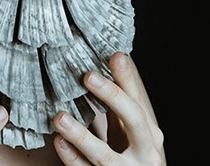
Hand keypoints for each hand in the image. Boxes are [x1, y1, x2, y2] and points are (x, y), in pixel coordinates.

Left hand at [50, 53, 164, 164]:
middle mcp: (146, 153)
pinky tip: (58, 143)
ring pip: (105, 155)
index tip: (116, 55)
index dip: (129, 78)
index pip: (140, 101)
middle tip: (88, 76)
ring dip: (81, 135)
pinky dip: (72, 158)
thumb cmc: (133, 160)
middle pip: (135, 120)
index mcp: (151, 135)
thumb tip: (112, 65)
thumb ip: (121, 110)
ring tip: (60, 117)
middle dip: (113, 96)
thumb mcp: (132, 136)